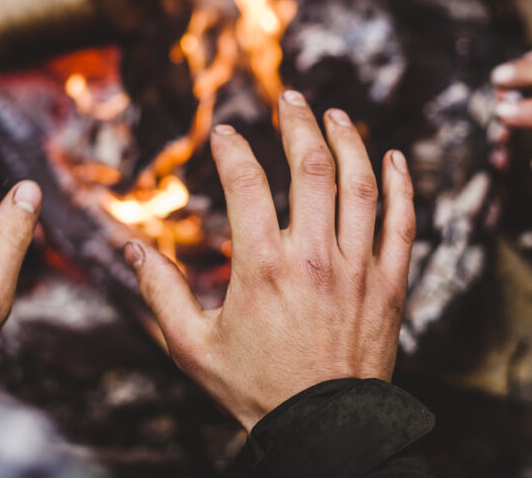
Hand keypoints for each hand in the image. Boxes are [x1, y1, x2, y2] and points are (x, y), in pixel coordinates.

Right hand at [124, 90, 415, 431]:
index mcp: (264, 267)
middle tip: (291, 98)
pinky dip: (402, 185)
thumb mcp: (193, 346)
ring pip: (361, 184)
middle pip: (312, 167)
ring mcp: (360, 268)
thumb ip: (160, 292)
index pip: (246, 183)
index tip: (224, 132)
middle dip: (299, 124)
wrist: (323, 433)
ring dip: (350, 141)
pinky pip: (403, 223)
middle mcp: (316, 257)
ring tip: (337, 115)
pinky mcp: (391, 286)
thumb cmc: (255, 390)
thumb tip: (128, 248)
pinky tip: (394, 157)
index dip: (233, 148)